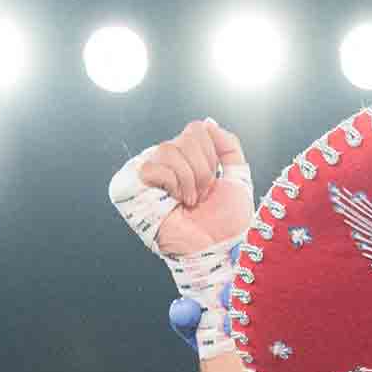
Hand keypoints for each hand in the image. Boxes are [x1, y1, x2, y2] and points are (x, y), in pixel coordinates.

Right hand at [117, 118, 254, 256]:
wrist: (217, 248)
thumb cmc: (226, 223)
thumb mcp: (238, 179)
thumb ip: (229, 147)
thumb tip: (209, 123)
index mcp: (189, 159)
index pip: (196, 130)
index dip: (210, 156)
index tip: (213, 185)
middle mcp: (168, 163)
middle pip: (185, 137)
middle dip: (202, 171)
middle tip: (201, 197)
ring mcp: (150, 174)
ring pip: (168, 149)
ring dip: (188, 179)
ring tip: (189, 201)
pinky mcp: (133, 187)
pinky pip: (152, 166)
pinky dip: (171, 184)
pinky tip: (174, 203)